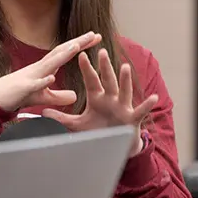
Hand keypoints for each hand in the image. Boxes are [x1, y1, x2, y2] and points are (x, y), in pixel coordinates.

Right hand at [0, 31, 101, 111]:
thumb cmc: (20, 94)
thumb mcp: (44, 97)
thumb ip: (59, 96)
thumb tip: (75, 96)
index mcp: (46, 68)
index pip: (66, 53)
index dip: (81, 45)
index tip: (96, 38)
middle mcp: (40, 68)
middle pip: (61, 52)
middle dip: (77, 43)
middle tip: (94, 34)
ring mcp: (32, 76)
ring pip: (49, 64)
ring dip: (62, 55)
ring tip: (76, 47)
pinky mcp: (23, 89)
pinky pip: (34, 85)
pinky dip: (42, 81)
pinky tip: (51, 78)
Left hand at [42, 49, 158, 155]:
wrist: (114, 145)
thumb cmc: (98, 131)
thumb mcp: (78, 125)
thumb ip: (62, 118)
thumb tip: (44, 112)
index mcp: (97, 97)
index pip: (91, 80)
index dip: (86, 68)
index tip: (80, 54)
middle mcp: (111, 99)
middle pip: (108, 80)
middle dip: (105, 67)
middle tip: (101, 51)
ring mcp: (123, 107)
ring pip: (124, 91)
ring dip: (125, 80)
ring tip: (125, 67)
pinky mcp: (132, 118)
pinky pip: (141, 111)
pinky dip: (147, 104)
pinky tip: (153, 97)